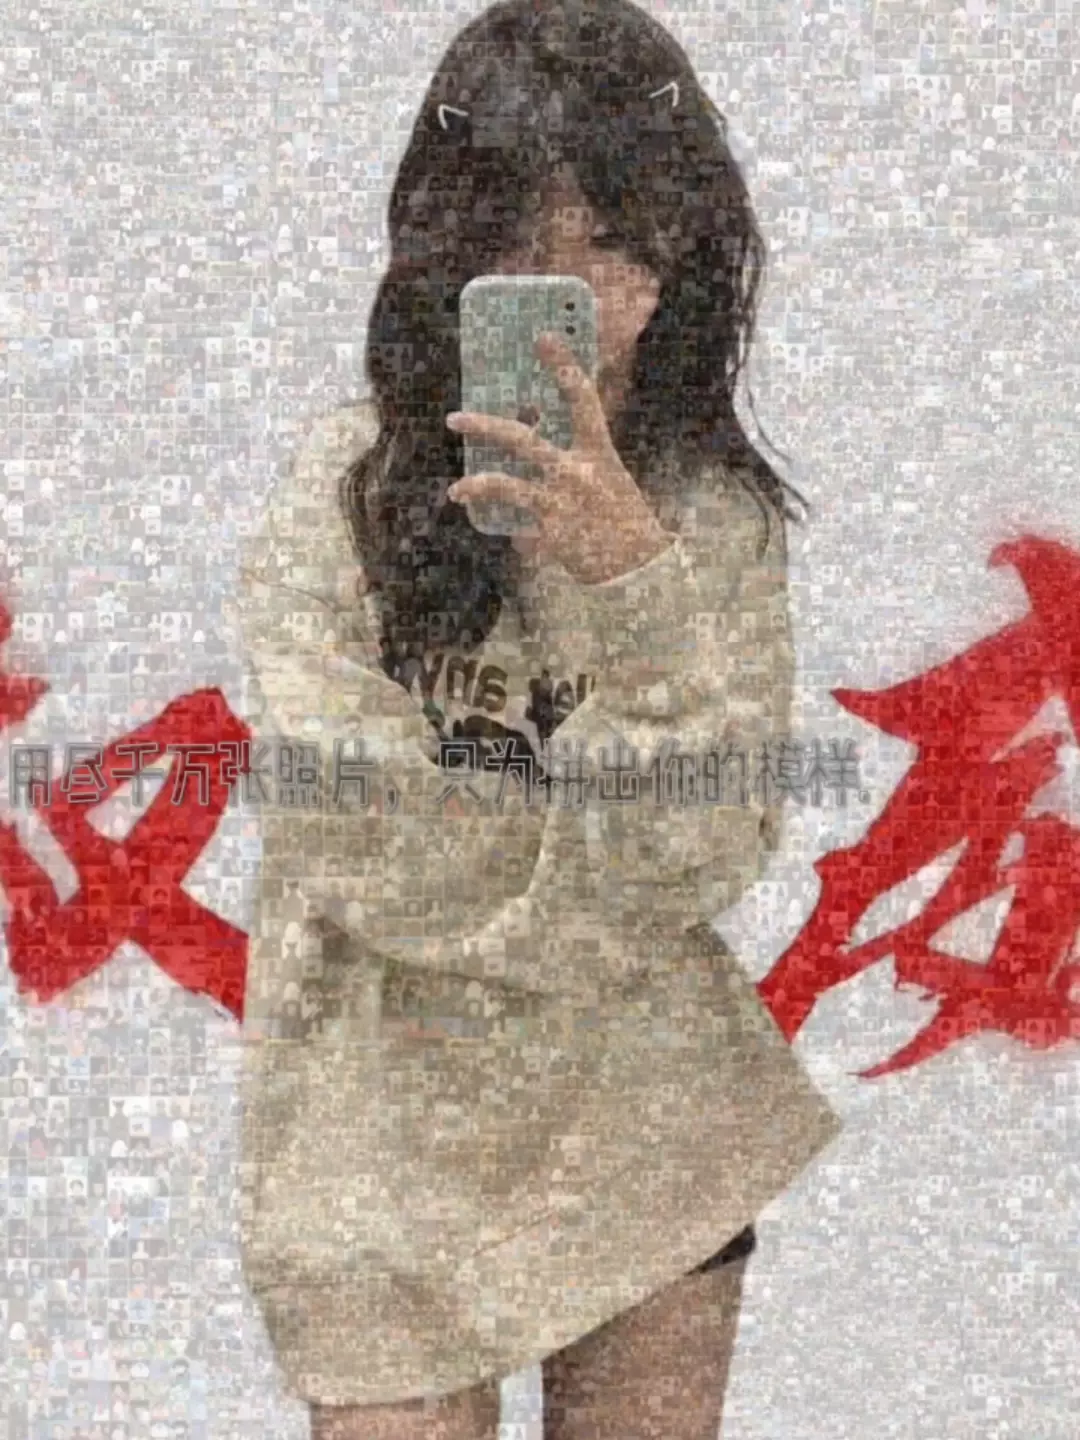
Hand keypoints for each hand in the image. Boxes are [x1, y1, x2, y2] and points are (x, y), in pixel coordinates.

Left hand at [445, 333, 675, 585]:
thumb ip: (575, 458)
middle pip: (522, 439)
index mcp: (598, 451)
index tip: (543, 338)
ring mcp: (561, 501)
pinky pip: (513, 524)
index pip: (582, 398)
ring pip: (505, 484)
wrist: (638, 567)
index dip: (563, 365)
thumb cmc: (622, 519)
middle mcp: (577, 471)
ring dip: (476, 484)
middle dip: (484, 426)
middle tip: (454, 418)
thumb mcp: (608, 478)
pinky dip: (499, 523)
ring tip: (456, 489)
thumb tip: (534, 437)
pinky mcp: (551, 531)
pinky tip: (482, 521)